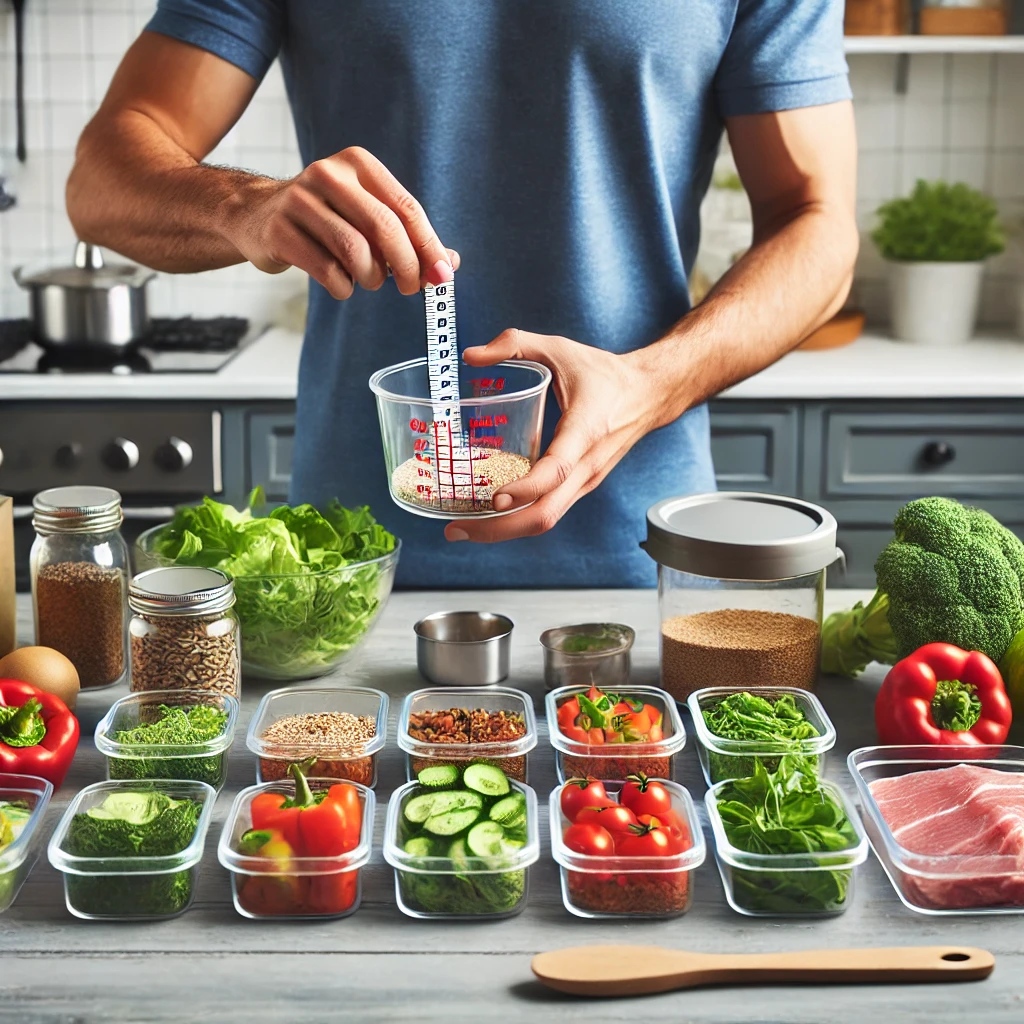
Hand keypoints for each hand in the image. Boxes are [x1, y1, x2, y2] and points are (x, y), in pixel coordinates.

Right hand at [221, 146, 458, 298]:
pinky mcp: (279, 231)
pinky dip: (344, 287)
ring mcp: (300, 201)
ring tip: (368, 280)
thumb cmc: (326, 219)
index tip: (441, 277)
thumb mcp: (367, 216)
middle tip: (410, 288)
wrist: (256, 214)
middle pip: (384, 227)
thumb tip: (447, 266)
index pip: (406, 208)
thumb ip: (408, 237)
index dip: (428, 246)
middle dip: (406, 266)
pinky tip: (341, 283)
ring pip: (356, 251)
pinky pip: (329, 271)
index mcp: (358, 165)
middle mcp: (328, 174)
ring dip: (371, 278)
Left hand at [445, 329, 664, 543]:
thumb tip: (471, 355)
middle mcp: (586, 465)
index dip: (524, 488)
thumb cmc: (604, 373)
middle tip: (455, 530)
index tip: (494, 497)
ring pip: (546, 520)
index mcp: (584, 431)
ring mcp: (585, 482)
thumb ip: (515, 343)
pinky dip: (517, 520)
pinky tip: (489, 516)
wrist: (649, 394)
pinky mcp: (580, 487)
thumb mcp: (559, 348)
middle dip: (498, 528)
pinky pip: (549, 511)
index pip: (555, 470)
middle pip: (545, 514)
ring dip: (504, 530)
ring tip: (463, 529)